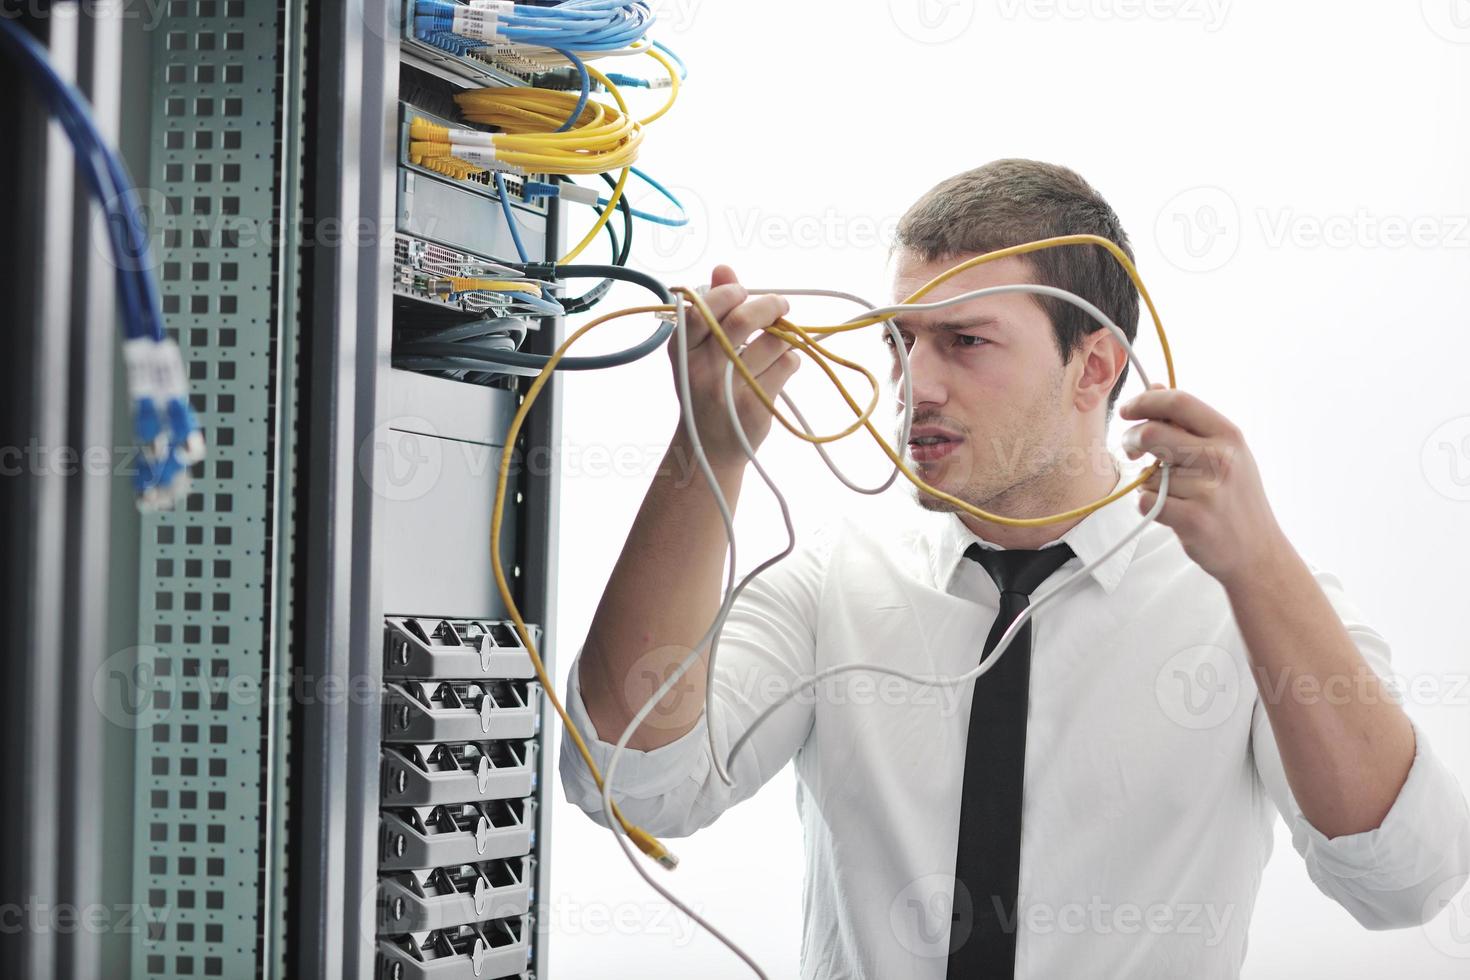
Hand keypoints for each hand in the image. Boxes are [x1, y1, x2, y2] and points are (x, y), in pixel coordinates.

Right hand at [669, 264, 800, 468]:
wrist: (708, 448)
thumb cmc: (706, 390)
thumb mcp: (699, 352)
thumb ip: (712, 310)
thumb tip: (724, 268)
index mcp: (681, 351)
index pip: (703, 308)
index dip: (729, 294)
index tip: (744, 293)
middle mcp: (701, 369)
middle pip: (744, 319)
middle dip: (770, 306)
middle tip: (782, 307)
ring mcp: (728, 390)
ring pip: (774, 341)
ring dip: (783, 339)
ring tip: (776, 347)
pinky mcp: (755, 406)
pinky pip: (787, 365)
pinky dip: (790, 361)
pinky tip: (778, 371)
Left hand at [1118, 383, 1286, 585]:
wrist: (1258, 552)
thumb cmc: (1235, 498)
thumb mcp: (1225, 452)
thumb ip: (1189, 422)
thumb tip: (1155, 387)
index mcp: (1229, 435)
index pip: (1179, 401)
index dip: (1145, 401)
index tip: (1128, 411)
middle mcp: (1221, 458)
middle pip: (1152, 433)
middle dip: (1131, 440)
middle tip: (1131, 451)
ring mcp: (1208, 489)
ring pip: (1146, 473)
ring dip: (1147, 483)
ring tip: (1174, 494)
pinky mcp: (1194, 519)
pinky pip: (1145, 500)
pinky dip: (1147, 504)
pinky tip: (1170, 510)